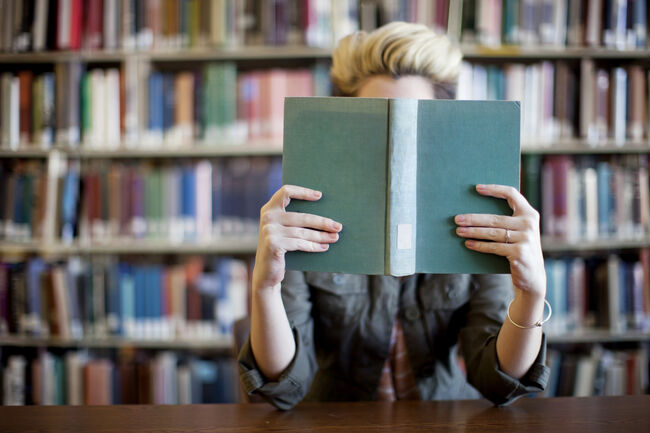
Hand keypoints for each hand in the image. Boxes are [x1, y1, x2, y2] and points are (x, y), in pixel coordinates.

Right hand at [253, 185, 341, 291]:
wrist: (266, 272)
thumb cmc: (280, 247)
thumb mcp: (283, 230)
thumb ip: (293, 219)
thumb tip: (324, 215)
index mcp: (269, 209)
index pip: (286, 192)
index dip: (303, 192)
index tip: (319, 196)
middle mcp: (268, 217)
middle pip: (301, 216)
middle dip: (322, 222)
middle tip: (338, 226)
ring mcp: (269, 231)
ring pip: (303, 232)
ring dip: (321, 235)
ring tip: (335, 237)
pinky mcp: (273, 244)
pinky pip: (299, 243)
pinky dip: (314, 246)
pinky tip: (324, 247)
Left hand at [454, 184, 545, 299]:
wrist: (533, 277)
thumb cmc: (519, 250)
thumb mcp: (519, 232)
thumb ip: (507, 220)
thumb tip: (475, 213)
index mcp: (530, 214)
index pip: (512, 194)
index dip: (494, 189)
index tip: (477, 188)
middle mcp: (529, 224)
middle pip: (495, 218)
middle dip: (473, 218)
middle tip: (457, 219)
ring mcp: (526, 238)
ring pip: (492, 232)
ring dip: (473, 232)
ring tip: (459, 231)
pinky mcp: (519, 252)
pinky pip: (494, 247)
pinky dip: (479, 245)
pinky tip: (468, 244)